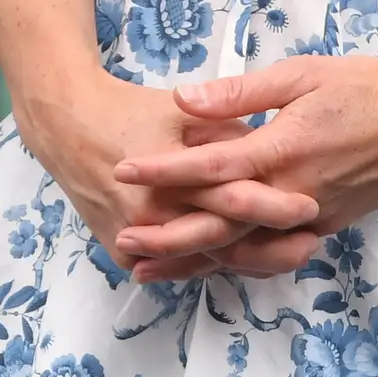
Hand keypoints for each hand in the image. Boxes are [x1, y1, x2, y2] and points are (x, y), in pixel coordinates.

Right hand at [16, 69, 316, 281]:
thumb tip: (267, 147)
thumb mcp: (180, 112)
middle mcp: (153, 214)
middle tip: (310, 243)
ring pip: (201, 262)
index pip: (233, 198)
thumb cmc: (130, 110)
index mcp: (171, 175)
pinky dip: (206, 265)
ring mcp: (135, 237)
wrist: (67, 124)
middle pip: (222, 240)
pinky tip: (242, 262)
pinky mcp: (122, 249)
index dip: (274, 205)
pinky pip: (172, 266)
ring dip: (245, 261)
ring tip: (285, 256)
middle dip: (270, 246)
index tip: (311, 207)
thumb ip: (225, 130)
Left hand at [109, 46, 377, 278]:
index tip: (122, 171)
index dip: (165, 170)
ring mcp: (315, 214)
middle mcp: (297, 191)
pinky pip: (277, 251)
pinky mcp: (329, 223)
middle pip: (223, 224)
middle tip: (123, 243)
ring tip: (151, 267)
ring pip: (248, 248)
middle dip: (170, 237)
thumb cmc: (361, 85)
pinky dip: (239, 261)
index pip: (212, 166)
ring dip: (197, 259)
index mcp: (285, 149)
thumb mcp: (298, 75)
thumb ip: (239, 93)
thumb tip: (183, 99)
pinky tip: (209, 264)